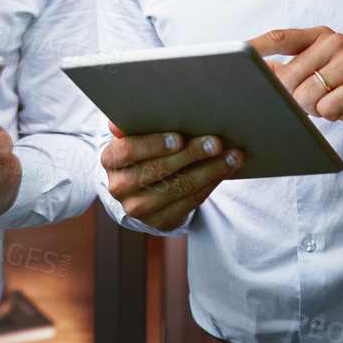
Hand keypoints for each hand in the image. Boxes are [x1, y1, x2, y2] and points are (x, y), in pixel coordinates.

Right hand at [101, 122, 242, 231]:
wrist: (139, 188)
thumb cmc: (142, 150)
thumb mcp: (133, 135)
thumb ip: (133, 124)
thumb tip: (120, 120)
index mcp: (110, 160)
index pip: (129, 150)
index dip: (153, 144)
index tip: (178, 137)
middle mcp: (120, 187)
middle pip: (159, 169)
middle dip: (191, 154)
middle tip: (216, 142)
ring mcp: (138, 208)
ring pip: (179, 187)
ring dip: (210, 170)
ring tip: (232, 156)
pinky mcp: (159, 222)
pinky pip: (190, 202)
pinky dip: (211, 184)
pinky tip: (224, 171)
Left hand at [252, 26, 342, 154]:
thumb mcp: (318, 73)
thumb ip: (288, 69)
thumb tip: (253, 70)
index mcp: (321, 36)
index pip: (280, 38)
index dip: (256, 47)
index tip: (234, 55)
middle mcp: (335, 43)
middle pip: (289, 77)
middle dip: (293, 98)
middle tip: (313, 101)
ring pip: (306, 95)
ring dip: (313, 109)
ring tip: (331, 103)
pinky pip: (328, 108)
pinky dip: (331, 115)